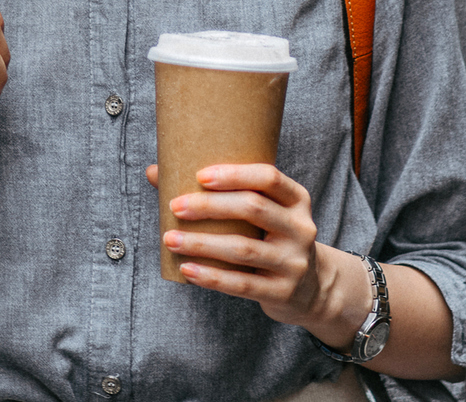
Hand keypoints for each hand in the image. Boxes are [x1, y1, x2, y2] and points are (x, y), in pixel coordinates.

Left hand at [150, 161, 332, 330]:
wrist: (310, 288)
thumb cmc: (271, 239)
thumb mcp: (263, 213)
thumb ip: (220, 192)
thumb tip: (155, 172)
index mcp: (297, 200)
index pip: (269, 177)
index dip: (234, 174)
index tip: (200, 176)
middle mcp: (301, 228)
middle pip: (253, 209)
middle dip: (209, 206)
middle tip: (175, 207)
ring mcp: (294, 262)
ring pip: (243, 249)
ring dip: (202, 243)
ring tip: (171, 239)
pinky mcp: (282, 292)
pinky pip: (242, 284)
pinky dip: (211, 277)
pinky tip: (187, 269)